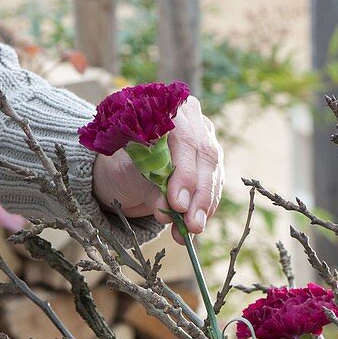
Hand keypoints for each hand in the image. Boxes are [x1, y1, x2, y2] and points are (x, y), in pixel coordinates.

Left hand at [92, 95, 223, 237]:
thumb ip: (150, 187)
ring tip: (191, 230)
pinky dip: (206, 209)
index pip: (184, 139)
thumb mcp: (129, 174)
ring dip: (205, 206)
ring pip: (214, 173)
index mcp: (167, 107)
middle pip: (205, 155)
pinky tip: (195, 227)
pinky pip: (215, 187)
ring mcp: (205, 139)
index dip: (184, 173)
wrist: (124, 173)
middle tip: (191, 224)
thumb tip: (167, 211)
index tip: (177, 203)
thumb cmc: (122, 165)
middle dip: (199, 194)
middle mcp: (192, 119)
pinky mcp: (211, 164)